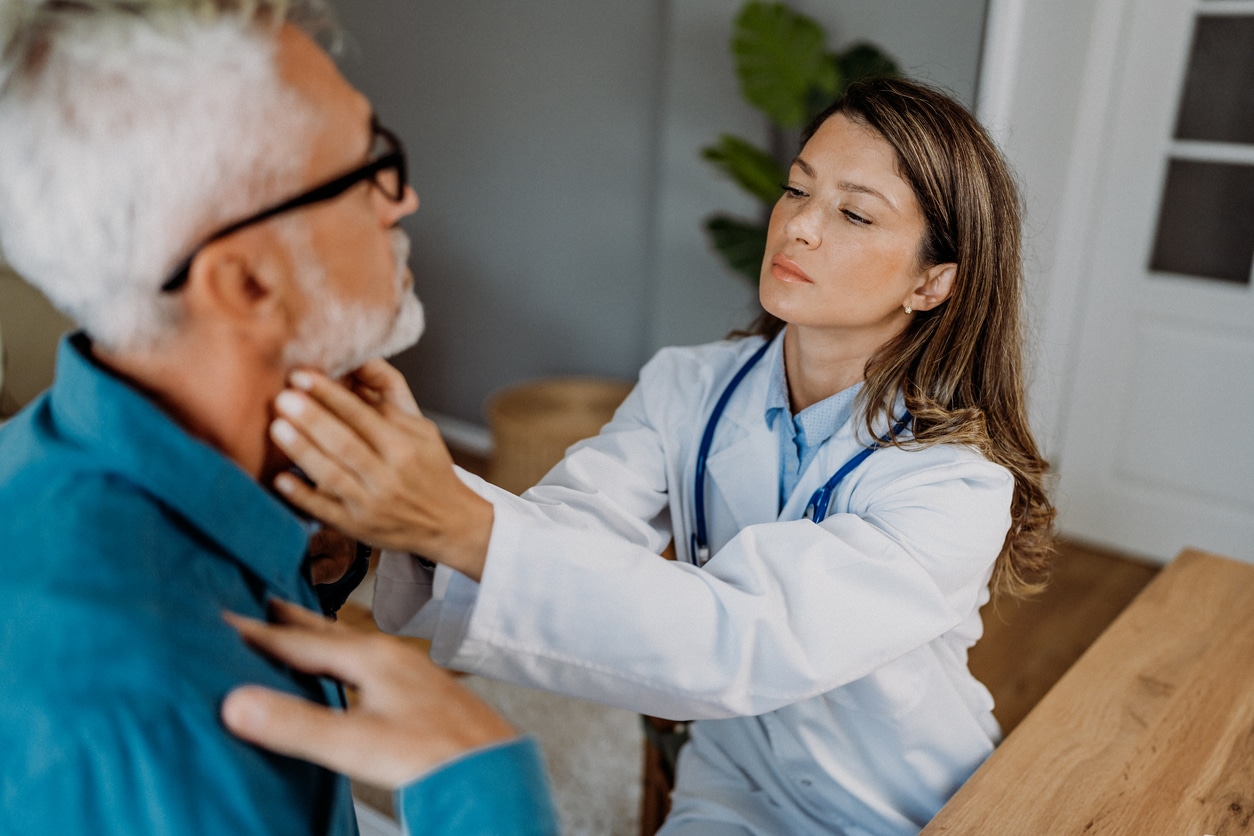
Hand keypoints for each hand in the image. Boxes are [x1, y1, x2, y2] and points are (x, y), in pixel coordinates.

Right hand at [220, 599, 516, 789]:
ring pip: (347, 646)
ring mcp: (406, 670)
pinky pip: (366, 661)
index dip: (256, 633)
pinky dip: (340, 659)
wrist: (492, 769)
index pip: (298, 641)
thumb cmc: (434, 755)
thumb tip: (235, 704)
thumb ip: (296, 725)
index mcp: (370, 657)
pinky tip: (344, 675)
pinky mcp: (418, 689)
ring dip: (314, 638)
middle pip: (325, 633)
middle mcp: (388, 655)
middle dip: (288, 621)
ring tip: (292, 633)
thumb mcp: (356, 744)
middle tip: (254, 604)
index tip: (221, 618)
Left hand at [268, 359, 492, 580]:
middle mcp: (388, 475)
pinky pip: (324, 511)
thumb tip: (361, 356)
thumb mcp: (420, 426)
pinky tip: (281, 478)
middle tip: (282, 397)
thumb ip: (390, 392)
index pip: (362, 415)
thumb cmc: (429, 467)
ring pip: (331, 475)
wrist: (449, 522)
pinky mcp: (356, 526)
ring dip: (302, 451)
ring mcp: (371, 503)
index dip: (330, 394)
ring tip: (277, 427)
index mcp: (404, 446)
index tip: (302, 376)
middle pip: (344, 443)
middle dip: (311, 419)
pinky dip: (302, 495)